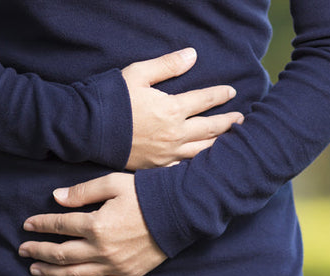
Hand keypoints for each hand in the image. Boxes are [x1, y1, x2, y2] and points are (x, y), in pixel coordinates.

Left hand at [19, 173, 166, 275]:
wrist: (181, 212)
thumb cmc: (146, 193)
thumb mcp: (113, 184)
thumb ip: (83, 192)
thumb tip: (56, 197)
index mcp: (96, 225)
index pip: (59, 226)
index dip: (41, 225)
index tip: (28, 225)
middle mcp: (102, 249)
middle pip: (62, 254)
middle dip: (39, 252)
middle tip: (23, 250)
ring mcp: (115, 266)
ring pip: (76, 275)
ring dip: (53, 274)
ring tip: (36, 270)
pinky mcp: (128, 275)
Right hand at [122, 48, 243, 169]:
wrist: (88, 130)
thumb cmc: (111, 99)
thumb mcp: (138, 74)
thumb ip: (167, 66)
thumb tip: (192, 55)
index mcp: (172, 109)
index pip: (204, 100)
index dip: (220, 95)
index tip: (231, 92)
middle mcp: (174, 134)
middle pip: (210, 128)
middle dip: (229, 122)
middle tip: (241, 119)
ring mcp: (167, 153)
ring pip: (202, 150)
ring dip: (220, 144)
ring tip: (232, 140)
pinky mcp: (157, 167)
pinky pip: (185, 167)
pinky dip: (200, 163)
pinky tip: (206, 162)